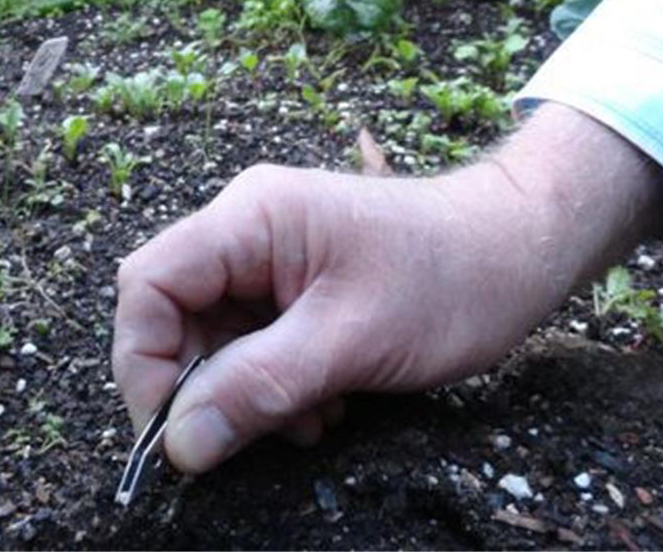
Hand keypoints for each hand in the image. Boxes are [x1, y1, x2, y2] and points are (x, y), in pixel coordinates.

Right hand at [112, 105, 662, 473]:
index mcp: (253, 217)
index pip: (149, 283)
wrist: (517, 249)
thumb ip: (257, 388)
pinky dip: (272, 378)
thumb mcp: (349, 342)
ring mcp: (274, 251)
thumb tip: (177, 446)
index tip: (176, 432)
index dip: (144, 361)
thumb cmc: (447, 280)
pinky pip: (253, 334)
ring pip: (215, 331)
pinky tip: (322, 402)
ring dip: (244, 387)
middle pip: (176, 310)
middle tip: (250, 432)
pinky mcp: (297, 277)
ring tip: (310, 417)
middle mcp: (251, 225)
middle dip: (202, 382)